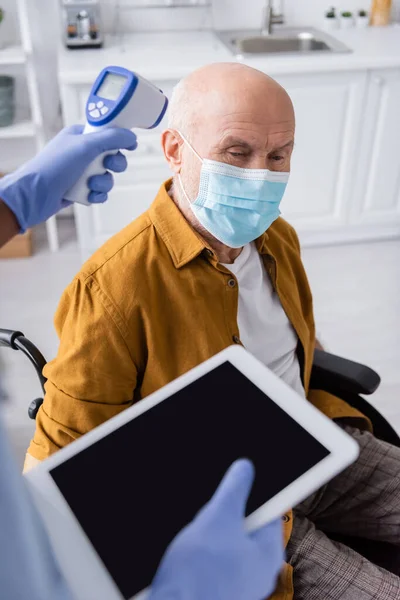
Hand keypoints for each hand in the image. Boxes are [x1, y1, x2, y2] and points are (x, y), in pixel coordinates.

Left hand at [0, 125, 136, 231]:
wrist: (36, 193)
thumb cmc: (55, 165)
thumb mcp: (85, 145)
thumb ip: (111, 138)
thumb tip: (131, 135)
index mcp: (81, 136)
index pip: (108, 133)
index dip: (120, 139)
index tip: (131, 145)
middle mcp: (82, 153)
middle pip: (112, 156)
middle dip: (114, 164)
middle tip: (108, 165)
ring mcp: (81, 172)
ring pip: (108, 176)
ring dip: (103, 182)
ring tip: (91, 184)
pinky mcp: (81, 189)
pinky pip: (100, 192)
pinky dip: (97, 195)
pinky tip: (88, 195)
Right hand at [149, 460, 283, 599]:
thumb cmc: (200, 572)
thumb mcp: (218, 516)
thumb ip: (235, 488)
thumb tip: (245, 467)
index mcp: (269, 552)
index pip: (270, 511)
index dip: (254, 494)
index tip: (240, 484)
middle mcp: (261, 572)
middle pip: (247, 527)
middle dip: (226, 517)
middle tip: (210, 519)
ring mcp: (243, 586)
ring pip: (229, 545)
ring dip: (213, 536)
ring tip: (198, 543)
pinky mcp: (224, 594)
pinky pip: (218, 565)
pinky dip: (206, 557)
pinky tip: (192, 559)